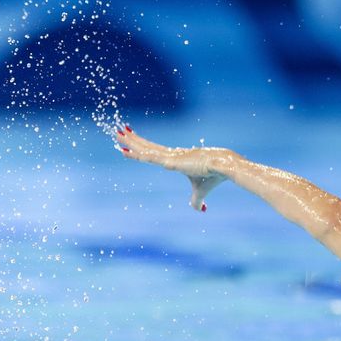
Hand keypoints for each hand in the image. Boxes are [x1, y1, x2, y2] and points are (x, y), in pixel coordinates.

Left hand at [113, 125, 229, 211]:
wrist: (222, 166)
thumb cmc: (213, 177)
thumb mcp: (201, 192)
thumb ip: (197, 201)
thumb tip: (201, 210)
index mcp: (175, 158)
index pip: (154, 152)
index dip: (141, 147)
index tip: (130, 142)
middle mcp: (170, 154)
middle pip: (147, 146)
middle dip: (133, 139)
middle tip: (119, 131)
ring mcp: (169, 156)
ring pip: (145, 149)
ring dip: (130, 142)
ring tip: (117, 133)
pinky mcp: (170, 161)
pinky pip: (149, 157)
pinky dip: (136, 155)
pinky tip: (125, 151)